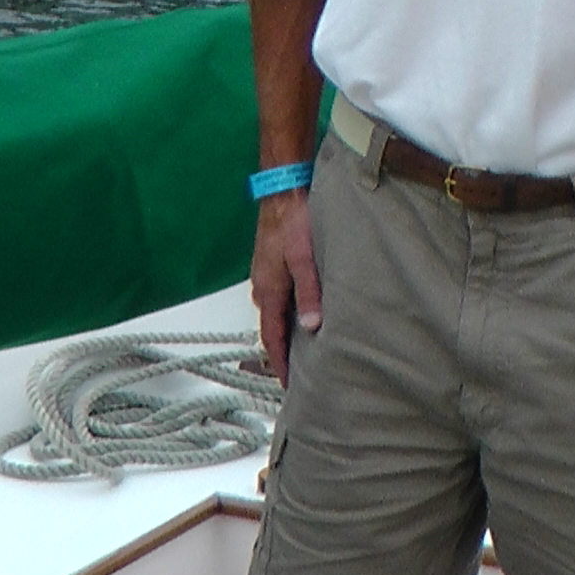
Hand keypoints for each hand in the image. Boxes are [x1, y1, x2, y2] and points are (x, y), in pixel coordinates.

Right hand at [251, 191, 318, 383]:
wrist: (283, 190)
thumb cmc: (293, 220)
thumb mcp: (304, 259)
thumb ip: (310, 292)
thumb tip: (312, 326)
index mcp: (268, 290)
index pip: (272, 337)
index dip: (280, 363)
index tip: (289, 385)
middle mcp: (262, 287)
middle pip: (271, 329)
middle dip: (282, 354)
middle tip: (298, 375)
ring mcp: (266, 277)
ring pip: (275, 315)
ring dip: (285, 335)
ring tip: (303, 353)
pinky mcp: (273, 266)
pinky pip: (278, 300)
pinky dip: (287, 316)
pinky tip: (303, 317)